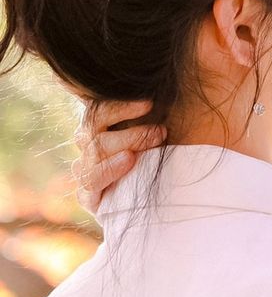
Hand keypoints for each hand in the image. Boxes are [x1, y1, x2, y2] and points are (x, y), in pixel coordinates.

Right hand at [72, 99, 166, 213]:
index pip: (98, 110)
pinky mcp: (86, 196)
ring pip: (94, 152)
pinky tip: (129, 160)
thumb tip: (161, 94)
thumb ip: (146, 116)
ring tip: (152, 141)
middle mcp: (86, 145)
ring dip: (126, 144)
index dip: (121, 106)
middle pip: (96, 130)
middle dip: (132, 130)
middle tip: (161, 131)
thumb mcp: (148, 133)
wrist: (146, 202)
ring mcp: (84, 170)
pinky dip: (110, 169)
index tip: (149, 104)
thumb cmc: (151, 158)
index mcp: (96, 126)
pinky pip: (91, 181)